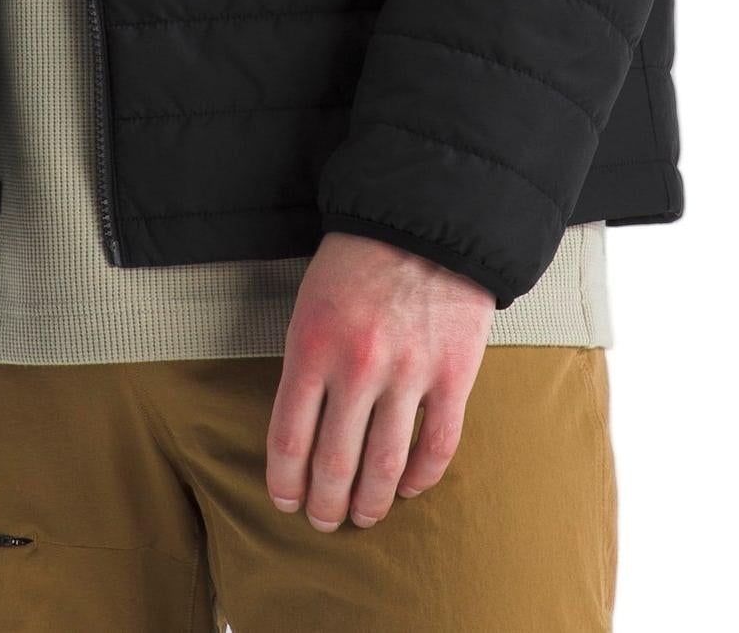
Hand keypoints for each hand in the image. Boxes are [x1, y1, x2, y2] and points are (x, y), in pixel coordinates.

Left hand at [266, 230, 495, 530]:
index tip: (285, 501)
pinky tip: (408, 487)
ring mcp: (408, 374)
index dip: (285, 483)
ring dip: (370, 503)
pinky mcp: (453, 375)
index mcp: (313, 346)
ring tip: (363, 515)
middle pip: (334, 463)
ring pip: (384, 467)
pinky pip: (436, 446)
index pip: (289, 439)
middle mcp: (358, 367)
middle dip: (325, 504)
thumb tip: (301, 430)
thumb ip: (306, 364)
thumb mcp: (310, 303)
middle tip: (323, 520)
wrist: (426, 218)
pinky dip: (420, 477)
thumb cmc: (358, 260)